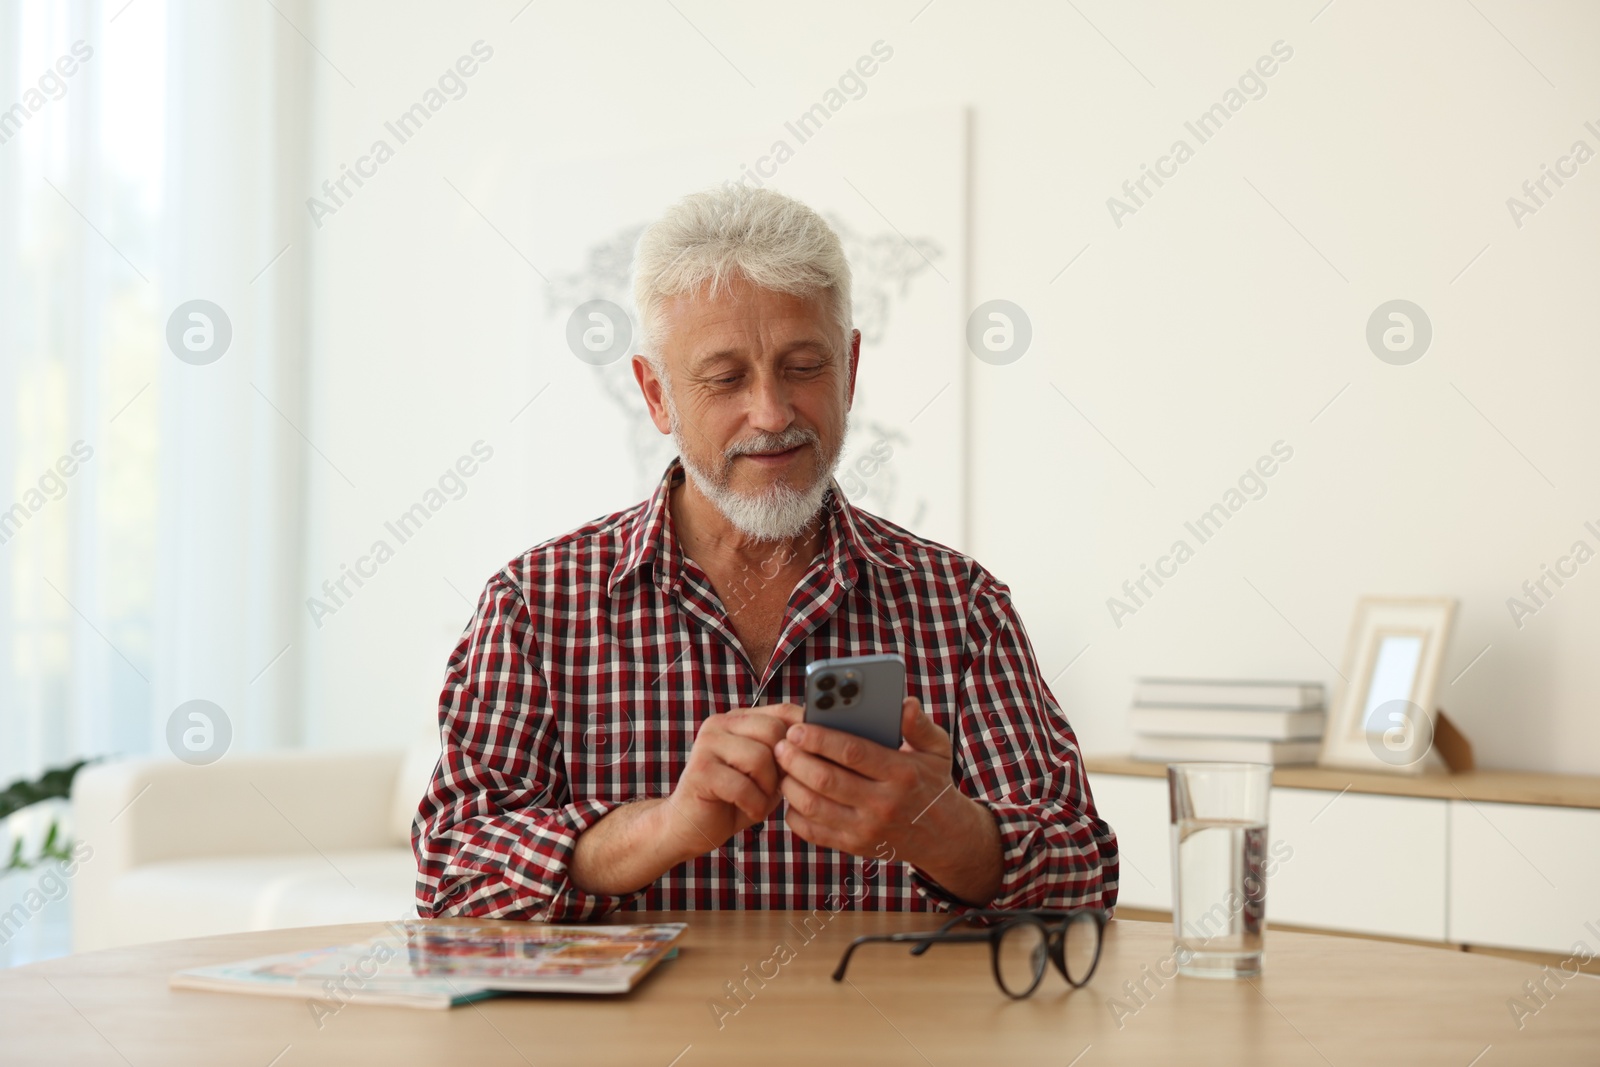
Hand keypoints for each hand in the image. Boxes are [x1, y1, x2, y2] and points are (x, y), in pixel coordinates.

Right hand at [661, 703, 802, 860]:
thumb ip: (787, 753)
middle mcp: (721, 723)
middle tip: (775, 788)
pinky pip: (743, 786)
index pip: (783, 710)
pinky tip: (749, 811)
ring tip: (759, 801)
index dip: (806, 733)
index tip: (817, 758)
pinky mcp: (700, 770)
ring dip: (768, 788)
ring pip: (760, 757)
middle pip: (774, 731)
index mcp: (740, 719)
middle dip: (783, 766)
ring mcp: (707, 744)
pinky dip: (754, 805)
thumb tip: (822, 742)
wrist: (691, 827)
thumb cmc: (735, 799)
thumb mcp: (768, 773)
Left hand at [775, 697, 958, 861]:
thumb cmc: (931, 782)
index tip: (797, 728)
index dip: (820, 739)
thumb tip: (904, 703)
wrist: (943, 837)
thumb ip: (918, 725)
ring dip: (790, 784)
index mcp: (901, 773)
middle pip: (826, 780)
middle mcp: (883, 803)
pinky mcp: (855, 847)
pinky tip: (793, 795)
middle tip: (781, 745)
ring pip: (814, 807)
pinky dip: (794, 813)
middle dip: (795, 760)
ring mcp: (867, 829)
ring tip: (783, 766)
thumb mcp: (936, 750)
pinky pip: (813, 832)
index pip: (853, 753)